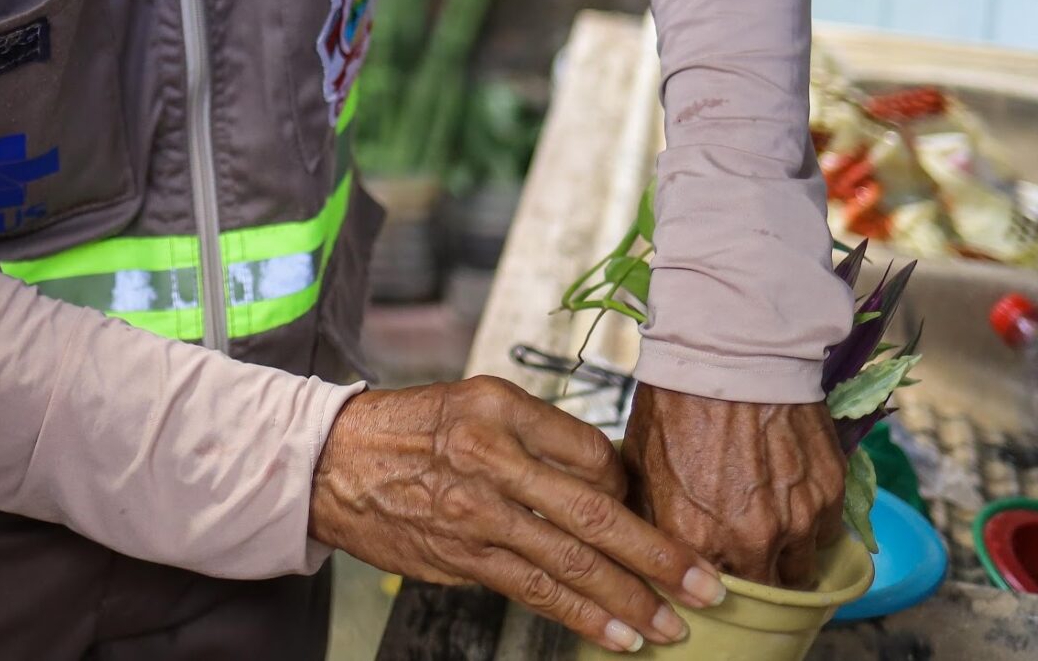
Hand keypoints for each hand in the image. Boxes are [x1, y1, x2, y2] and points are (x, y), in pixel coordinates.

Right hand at [310, 378, 725, 652]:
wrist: (330, 461)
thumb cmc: (410, 429)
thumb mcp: (475, 402)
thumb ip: (538, 439)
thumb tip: (608, 482)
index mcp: (501, 407)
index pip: (594, 451)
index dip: (631, 488)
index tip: (653, 511)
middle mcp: (490, 456)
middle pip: (593, 511)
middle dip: (657, 555)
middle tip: (707, 582)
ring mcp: (475, 511)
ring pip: (569, 561)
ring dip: (629, 599)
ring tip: (672, 623)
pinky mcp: (461, 556)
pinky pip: (533, 591)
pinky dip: (581, 616)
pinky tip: (616, 634)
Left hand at [622, 386, 846, 589]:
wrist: (727, 352)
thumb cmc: (675, 403)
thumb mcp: (639, 465)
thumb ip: (651, 518)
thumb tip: (649, 546)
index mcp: (694, 538)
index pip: (705, 597)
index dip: (708, 590)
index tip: (709, 582)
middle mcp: (751, 540)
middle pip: (763, 593)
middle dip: (754, 580)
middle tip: (746, 561)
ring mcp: (798, 519)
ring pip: (801, 568)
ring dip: (788, 557)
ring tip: (773, 532)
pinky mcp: (830, 492)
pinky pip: (827, 531)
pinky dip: (814, 525)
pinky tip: (794, 501)